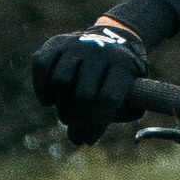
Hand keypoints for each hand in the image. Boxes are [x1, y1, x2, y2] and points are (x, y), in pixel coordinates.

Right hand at [30, 23, 145, 145]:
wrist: (112, 38)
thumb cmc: (121, 76)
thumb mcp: (137, 92)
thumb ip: (128, 112)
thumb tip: (96, 130)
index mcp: (123, 65)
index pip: (107, 99)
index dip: (95, 124)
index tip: (88, 141)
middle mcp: (99, 50)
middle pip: (83, 94)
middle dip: (77, 122)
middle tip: (75, 135)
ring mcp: (76, 43)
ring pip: (60, 81)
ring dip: (61, 107)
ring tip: (67, 116)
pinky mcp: (56, 42)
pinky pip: (41, 67)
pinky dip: (42, 89)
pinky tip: (50, 100)